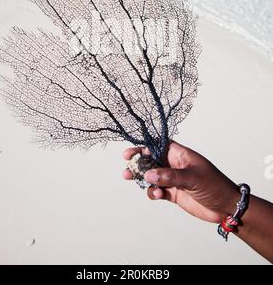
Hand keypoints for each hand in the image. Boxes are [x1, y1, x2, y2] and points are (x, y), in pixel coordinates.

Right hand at [123, 141, 238, 222]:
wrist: (226, 207)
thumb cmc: (215, 185)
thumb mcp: (192, 177)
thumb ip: (170, 176)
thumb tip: (148, 174)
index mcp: (180, 154)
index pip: (159, 146)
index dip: (145, 146)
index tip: (132, 152)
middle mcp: (175, 165)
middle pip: (151, 160)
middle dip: (138, 162)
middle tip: (126, 165)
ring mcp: (173, 179)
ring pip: (151, 176)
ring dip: (141, 177)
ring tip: (130, 178)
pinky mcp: (173, 193)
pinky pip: (157, 190)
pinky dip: (152, 192)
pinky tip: (156, 194)